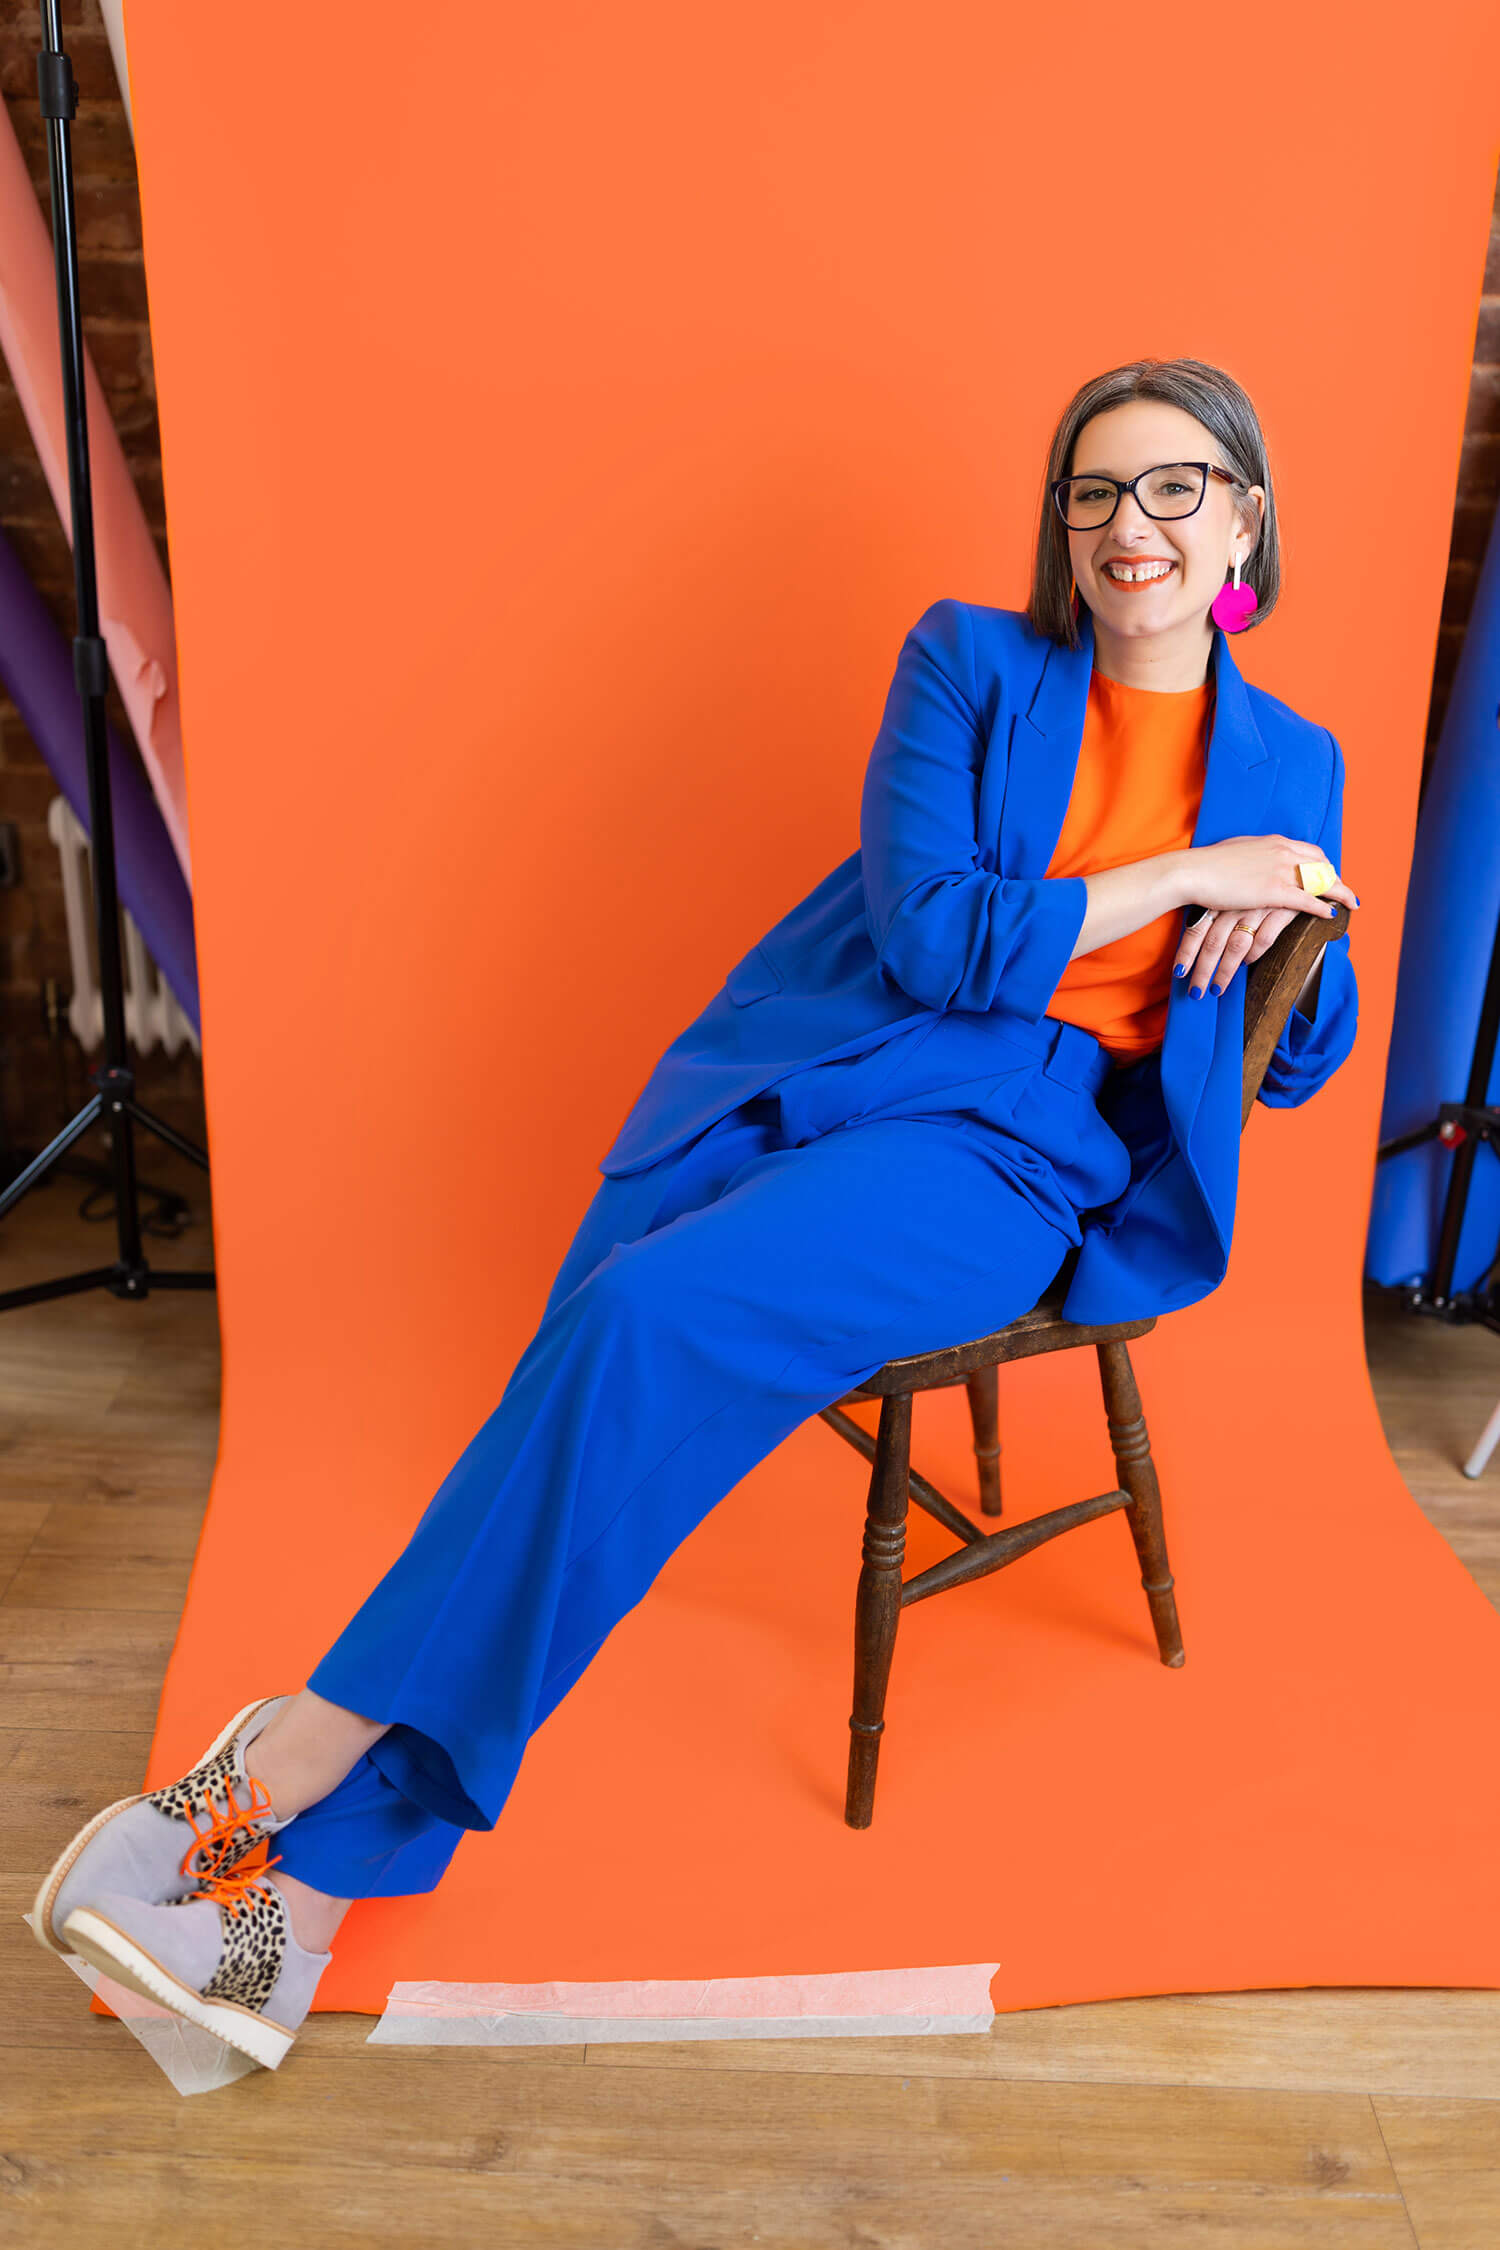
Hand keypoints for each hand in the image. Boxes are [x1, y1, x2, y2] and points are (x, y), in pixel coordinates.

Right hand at [1174, 838, 1359, 998]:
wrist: (1193, 872)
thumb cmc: (1208, 864)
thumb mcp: (1237, 851)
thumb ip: (1254, 855)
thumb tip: (1256, 860)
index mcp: (1274, 842)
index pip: (1310, 851)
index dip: (1324, 864)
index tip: (1329, 874)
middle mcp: (1282, 852)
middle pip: (1322, 865)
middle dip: (1336, 878)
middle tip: (1344, 890)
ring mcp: (1280, 871)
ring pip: (1321, 881)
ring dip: (1340, 892)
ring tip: (1351, 902)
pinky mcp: (1273, 891)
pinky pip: (1308, 900)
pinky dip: (1324, 907)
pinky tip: (1332, 913)